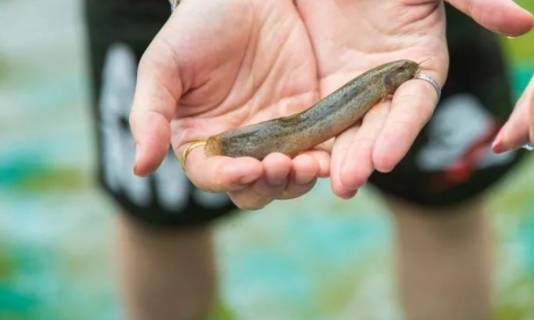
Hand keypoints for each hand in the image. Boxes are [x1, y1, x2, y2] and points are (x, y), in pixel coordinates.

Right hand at [130, 0, 327, 209]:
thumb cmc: (195, 27)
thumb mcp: (164, 66)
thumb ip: (150, 114)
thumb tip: (140, 168)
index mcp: (200, 140)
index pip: (212, 175)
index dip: (228, 178)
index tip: (246, 169)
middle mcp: (238, 145)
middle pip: (254, 188)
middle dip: (269, 184)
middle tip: (281, 165)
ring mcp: (274, 134)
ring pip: (288, 177)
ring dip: (299, 179)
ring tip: (309, 165)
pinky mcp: (305, 118)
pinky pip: (317, 149)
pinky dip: (324, 161)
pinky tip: (328, 158)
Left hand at [295, 0, 533, 197]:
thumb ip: (477, 2)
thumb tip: (525, 23)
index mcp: (422, 63)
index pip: (414, 105)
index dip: (400, 131)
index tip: (384, 158)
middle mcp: (391, 83)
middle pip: (380, 126)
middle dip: (365, 155)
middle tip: (346, 182)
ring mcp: (357, 86)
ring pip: (349, 128)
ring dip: (340, 156)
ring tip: (326, 183)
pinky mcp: (325, 83)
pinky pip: (319, 116)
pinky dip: (313, 138)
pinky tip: (300, 159)